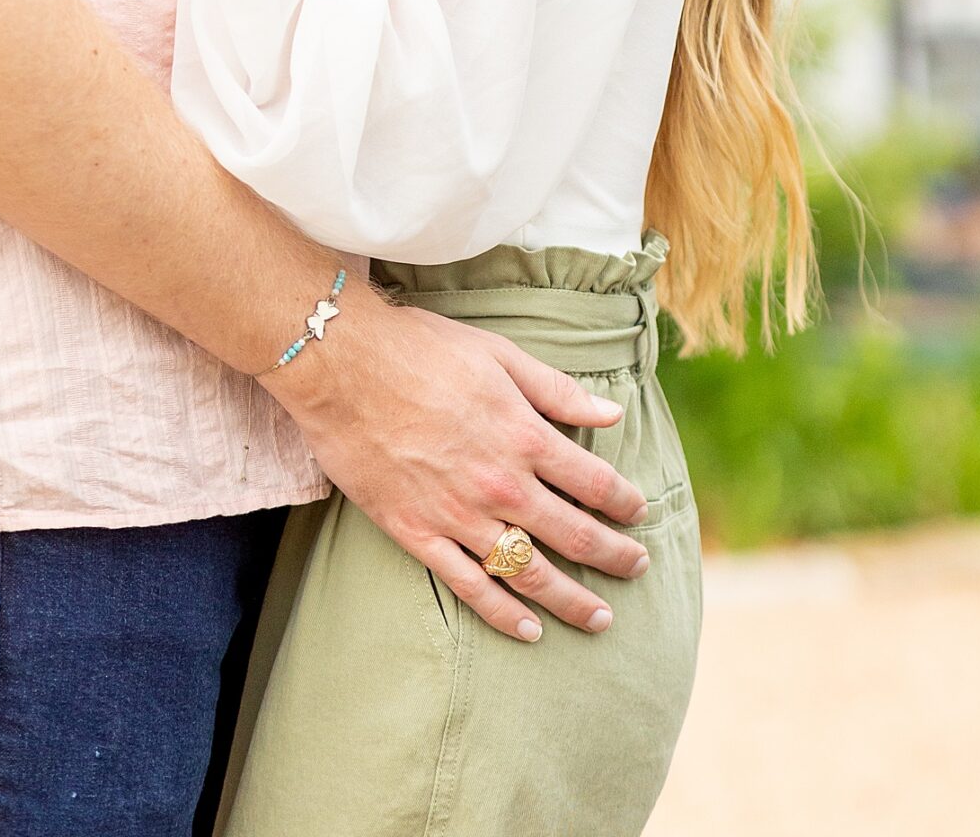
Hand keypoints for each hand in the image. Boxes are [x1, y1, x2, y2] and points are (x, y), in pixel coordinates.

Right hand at [264, 288, 649, 642]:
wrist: (341, 366)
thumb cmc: (420, 349)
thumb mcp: (499, 355)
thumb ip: (557, 390)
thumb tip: (611, 414)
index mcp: (523, 436)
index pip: (594, 482)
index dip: (624, 503)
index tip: (639, 513)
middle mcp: (499, 484)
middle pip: (574, 536)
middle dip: (613, 557)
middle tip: (636, 569)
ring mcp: (457, 515)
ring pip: (529, 572)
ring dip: (570, 599)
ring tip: (598, 618)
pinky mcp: (417, 534)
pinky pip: (468, 586)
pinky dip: (503, 614)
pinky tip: (529, 630)